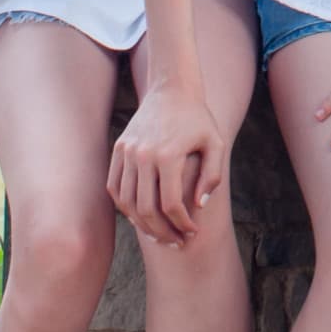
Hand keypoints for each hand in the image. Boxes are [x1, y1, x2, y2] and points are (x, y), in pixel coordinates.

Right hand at [108, 81, 227, 244]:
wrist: (171, 89)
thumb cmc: (198, 119)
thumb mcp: (216, 143)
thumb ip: (212, 176)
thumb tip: (198, 206)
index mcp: (168, 154)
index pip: (171, 204)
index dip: (182, 224)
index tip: (192, 233)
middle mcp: (143, 154)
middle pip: (146, 209)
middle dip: (162, 232)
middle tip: (176, 242)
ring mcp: (127, 152)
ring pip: (127, 203)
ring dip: (142, 225)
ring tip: (159, 234)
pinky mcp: (118, 149)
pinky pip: (114, 188)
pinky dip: (124, 207)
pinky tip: (140, 216)